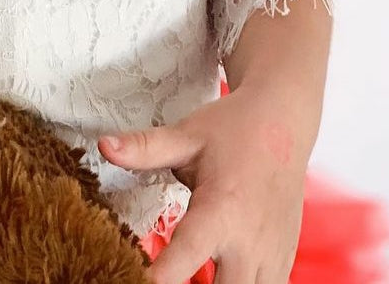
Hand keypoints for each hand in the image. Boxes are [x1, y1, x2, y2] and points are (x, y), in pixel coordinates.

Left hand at [98, 86, 310, 283]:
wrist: (284, 121)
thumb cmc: (233, 129)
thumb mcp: (186, 136)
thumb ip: (145, 148)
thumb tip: (105, 145)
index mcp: (222, 211)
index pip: (185, 257)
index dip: (158, 277)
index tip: (136, 278)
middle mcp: (249, 242)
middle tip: (159, 277)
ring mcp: (271, 256)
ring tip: (190, 278)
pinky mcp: (283, 260)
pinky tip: (219, 279)